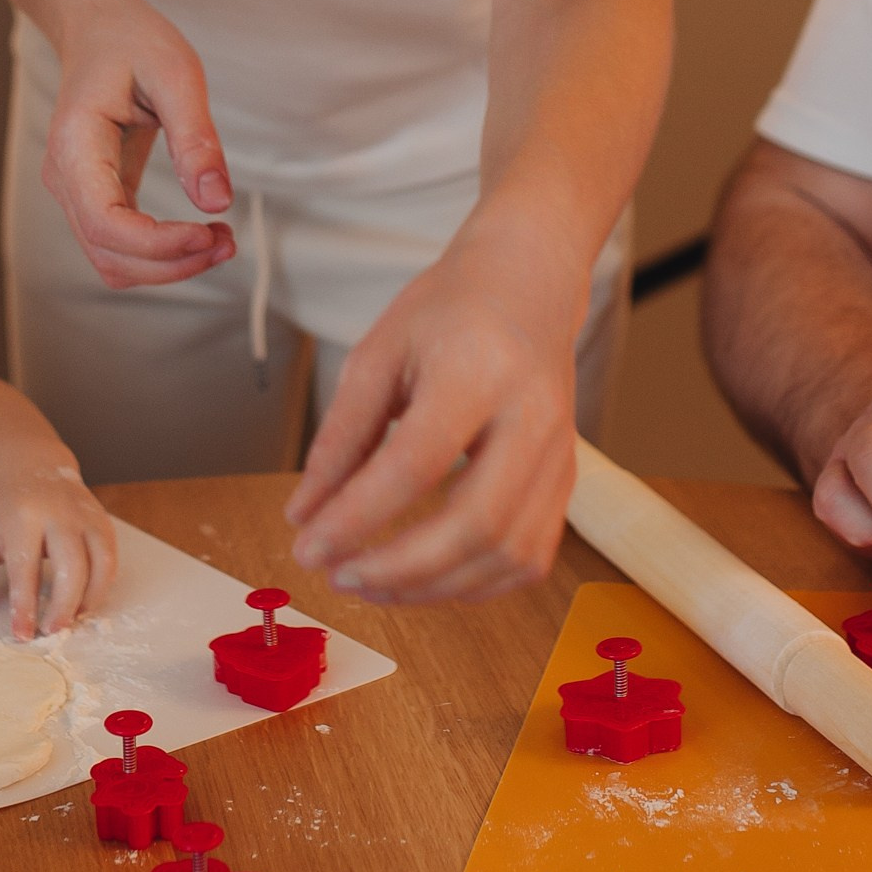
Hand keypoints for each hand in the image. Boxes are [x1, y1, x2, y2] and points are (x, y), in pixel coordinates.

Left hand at [0, 455, 117, 636]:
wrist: (29, 463)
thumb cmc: (3, 507)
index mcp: (21, 519)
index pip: (24, 570)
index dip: (24, 606)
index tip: (23, 634)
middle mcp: (57, 514)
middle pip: (71, 567)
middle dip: (64, 605)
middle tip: (52, 631)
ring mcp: (83, 515)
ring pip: (99, 561)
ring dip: (90, 597)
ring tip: (74, 618)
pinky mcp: (100, 517)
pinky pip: (111, 554)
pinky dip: (105, 582)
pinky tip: (89, 599)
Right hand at [43, 0, 236, 289]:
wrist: (99, 30)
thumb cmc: (133, 43)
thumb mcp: (176, 75)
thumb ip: (195, 138)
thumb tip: (216, 200)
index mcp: (76, 144)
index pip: (105, 221)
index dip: (158, 244)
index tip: (209, 234)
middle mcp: (64, 178)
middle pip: (109, 253)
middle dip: (171, 262)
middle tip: (227, 240)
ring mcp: (75, 192)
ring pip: (113, 261)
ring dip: (167, 266)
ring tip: (220, 242)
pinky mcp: (95, 198)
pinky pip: (120, 246)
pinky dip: (160, 254)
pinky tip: (199, 235)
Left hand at [285, 225, 578, 602]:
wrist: (528, 284)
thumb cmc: (449, 312)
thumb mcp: (378, 354)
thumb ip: (340, 437)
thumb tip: (304, 514)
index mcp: (478, 370)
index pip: (415, 464)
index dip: (357, 518)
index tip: (307, 548)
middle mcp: (532, 417)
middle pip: (475, 523)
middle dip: (400, 569)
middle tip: (341, 577)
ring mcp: (560, 454)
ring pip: (508, 554)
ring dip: (434, 587)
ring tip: (374, 583)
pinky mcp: (567, 480)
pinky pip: (529, 559)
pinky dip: (475, 585)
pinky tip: (427, 578)